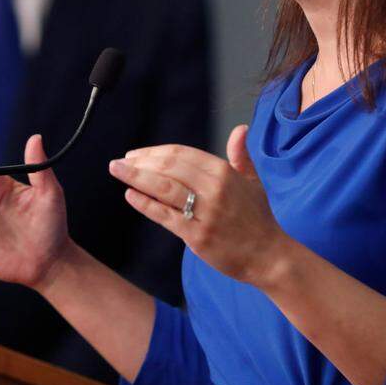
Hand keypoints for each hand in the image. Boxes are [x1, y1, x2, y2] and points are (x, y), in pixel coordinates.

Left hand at [108, 124, 289, 287]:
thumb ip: (241, 155)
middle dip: (141, 161)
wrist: (268, 255)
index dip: (155, 151)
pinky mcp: (197, 236)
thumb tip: (240, 129)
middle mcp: (214, 188)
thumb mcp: (253, 181)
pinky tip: (130, 195)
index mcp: (224, 171)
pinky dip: (145, 204)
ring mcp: (205, 212)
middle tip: (120, 162)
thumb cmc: (258, 217)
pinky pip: (165, 216)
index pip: (181, 154)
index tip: (137, 154)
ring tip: (117, 171)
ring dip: (136, 177)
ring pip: (164, 188)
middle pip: (169, 167)